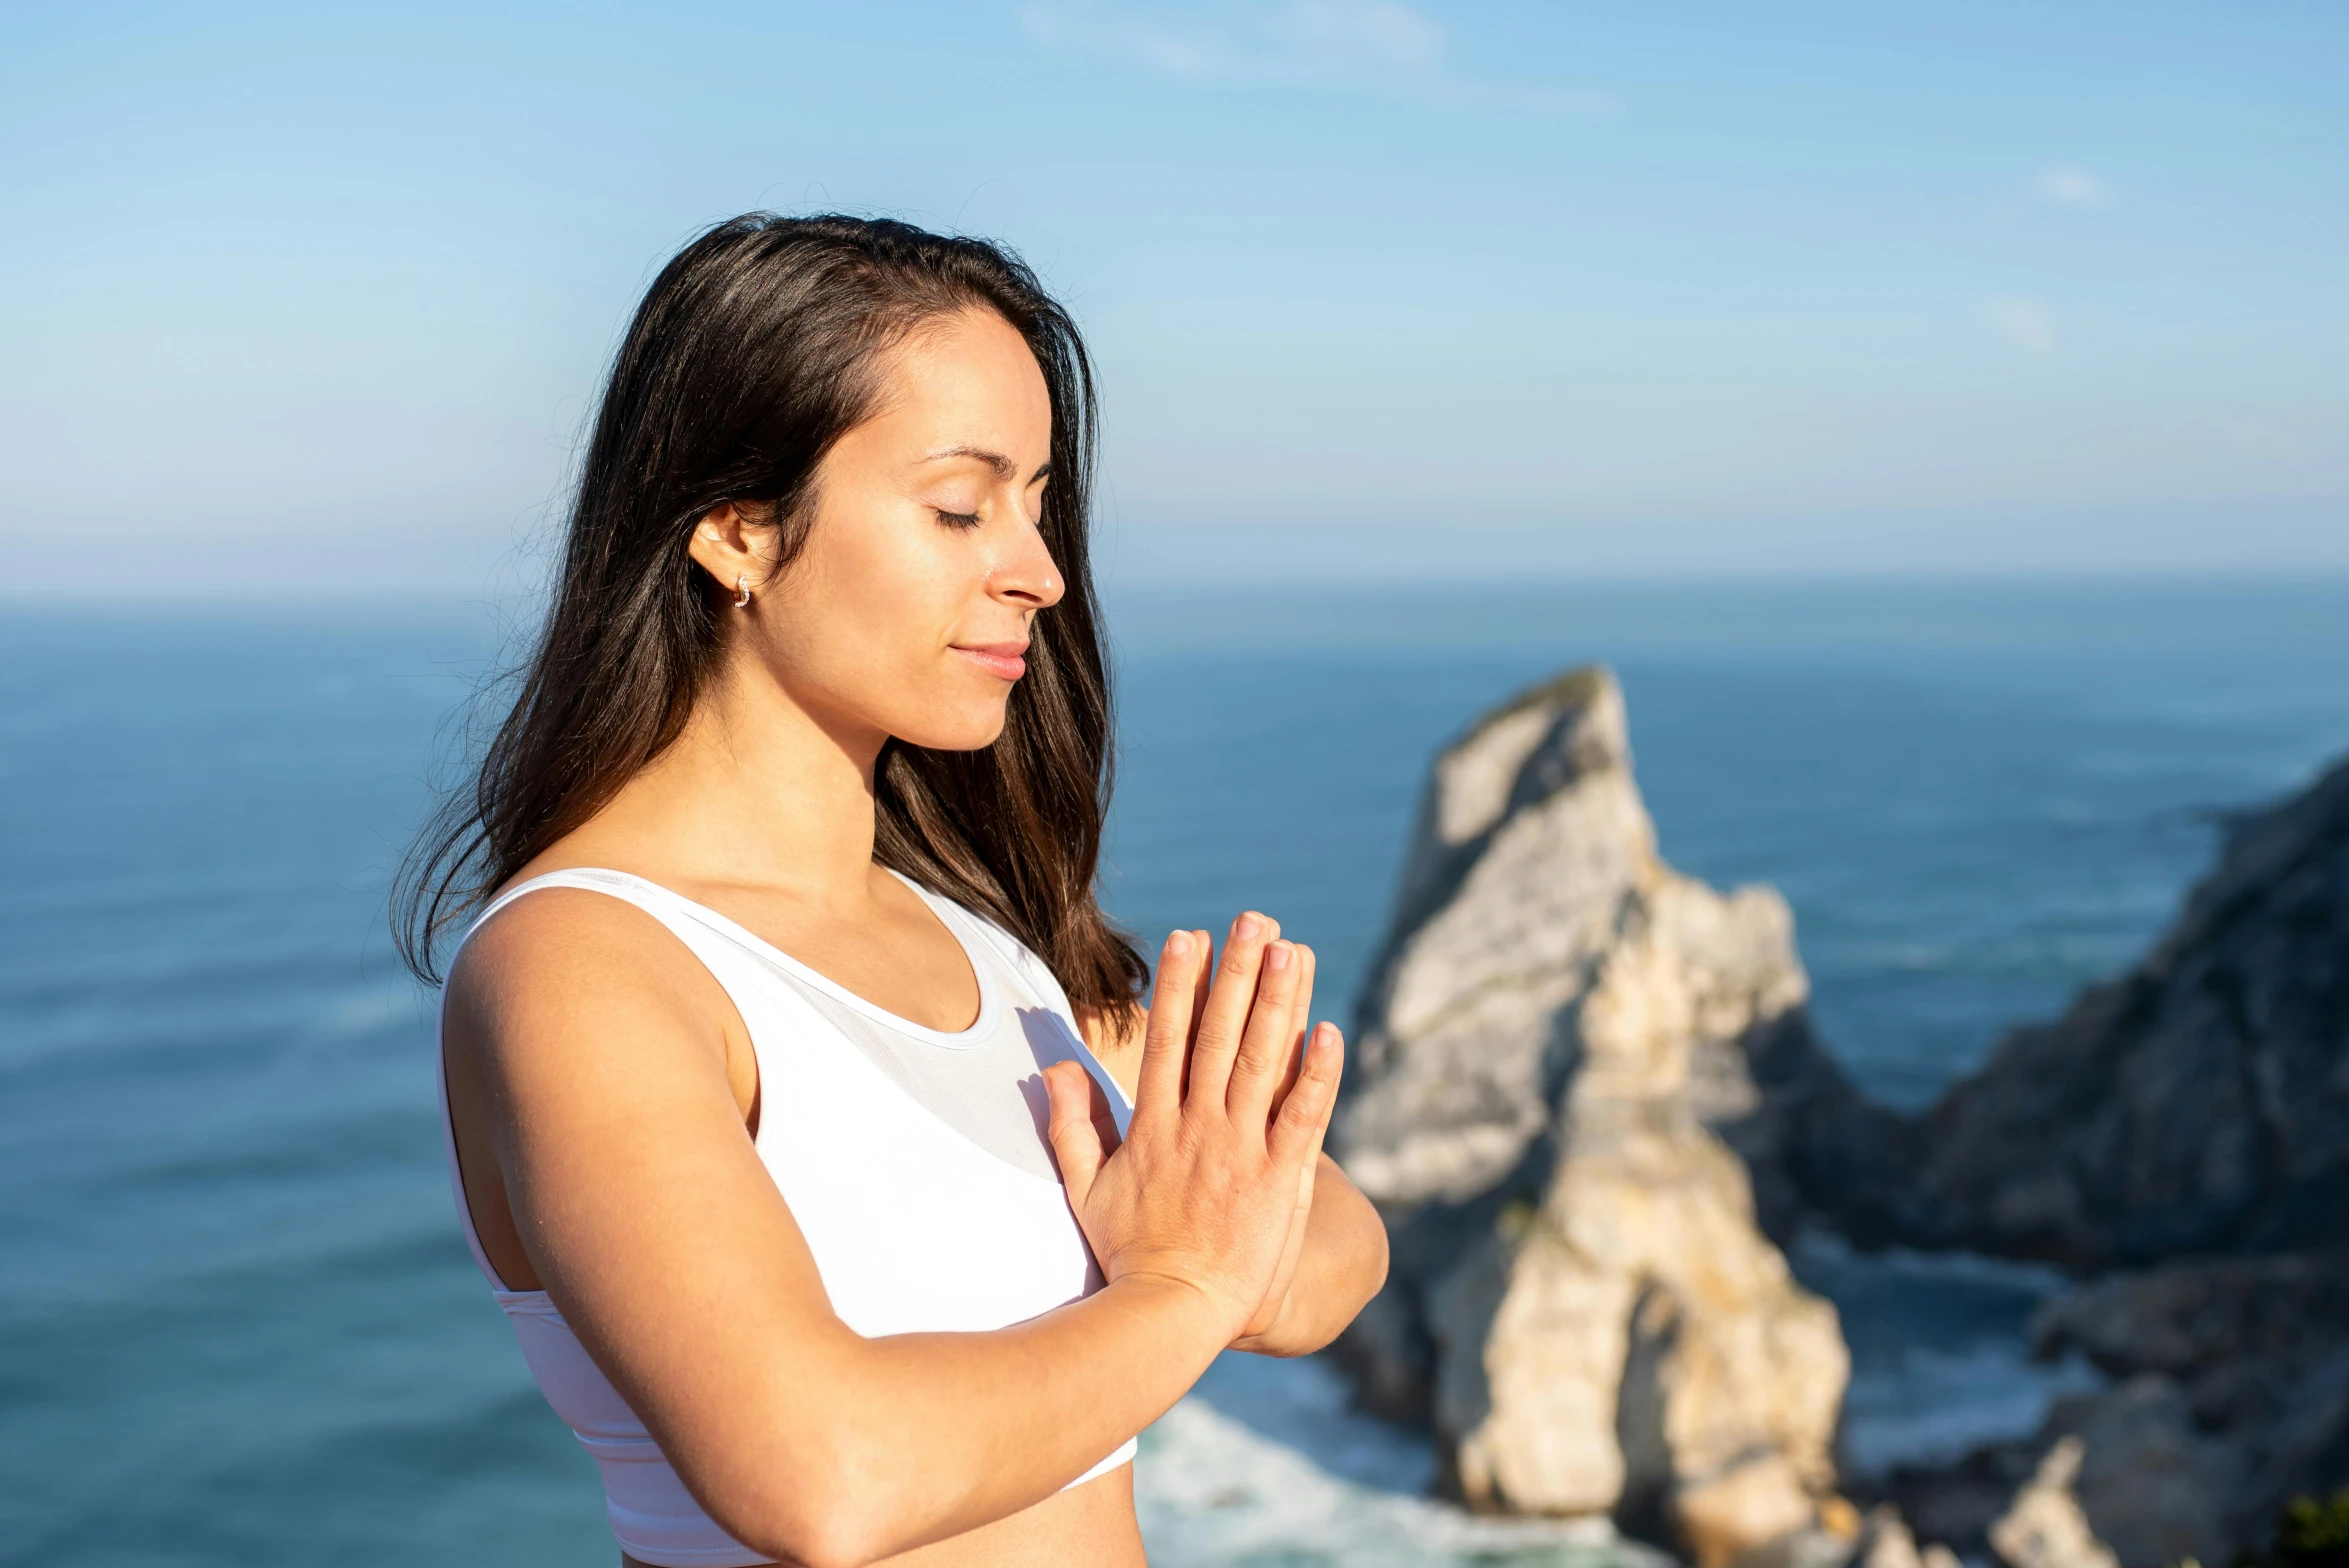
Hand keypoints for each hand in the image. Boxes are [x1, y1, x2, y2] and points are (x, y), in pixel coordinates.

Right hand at [1042, 915, 1344, 1341]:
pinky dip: (1317, 1076)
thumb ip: (1070, 1126)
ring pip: (1263, 1063)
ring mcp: (1240, 1151)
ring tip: (1292, 950)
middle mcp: (1198, 1128)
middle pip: (1219, 1035)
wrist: (1170, 1314)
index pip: (1168, 1039)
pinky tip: (1331, 1032)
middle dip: (1236, 973)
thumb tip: (1056, 1070)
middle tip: (1254, 920)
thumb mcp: (1085, 1188)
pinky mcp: (1278, 1180)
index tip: (1189, 935)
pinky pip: (1303, 1119)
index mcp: (1153, 1125)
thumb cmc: (1128, 1254)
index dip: (1180, 985)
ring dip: (1279, 1003)